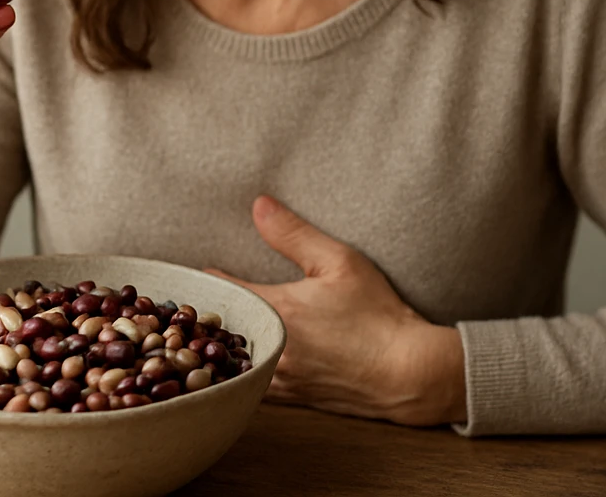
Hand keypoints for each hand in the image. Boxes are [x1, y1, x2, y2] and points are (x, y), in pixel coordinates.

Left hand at [207, 196, 466, 426]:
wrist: (409, 373)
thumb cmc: (379, 315)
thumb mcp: (340, 262)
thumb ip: (294, 234)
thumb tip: (258, 206)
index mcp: (279, 313)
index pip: (224, 293)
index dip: (208, 281)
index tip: (199, 271)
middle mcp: (273, 350)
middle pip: (221, 333)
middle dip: (208, 317)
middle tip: (195, 304)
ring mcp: (282, 381)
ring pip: (235, 363)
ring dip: (226, 346)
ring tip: (215, 331)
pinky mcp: (295, 399)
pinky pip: (255, 385)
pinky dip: (246, 370)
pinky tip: (249, 359)